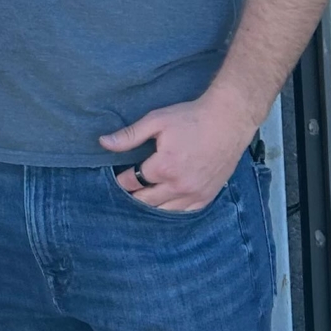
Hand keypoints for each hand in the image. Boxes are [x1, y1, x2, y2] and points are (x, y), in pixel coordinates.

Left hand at [100, 90, 252, 213]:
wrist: (228, 121)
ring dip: (150, 206)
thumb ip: (129, 135)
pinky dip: (171, 211)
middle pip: (145, 201)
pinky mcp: (206, 196)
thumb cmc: (191, 118)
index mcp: (163, 167)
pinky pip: (184, 213)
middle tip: (126, 190)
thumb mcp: (156, 121)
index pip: (132, 182)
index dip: (121, 179)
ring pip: (164, 211)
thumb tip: (103, 142)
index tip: (116, 176)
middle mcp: (178, 186)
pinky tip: (164, 205)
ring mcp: (194, 194)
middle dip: (133, 195)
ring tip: (141, 198)